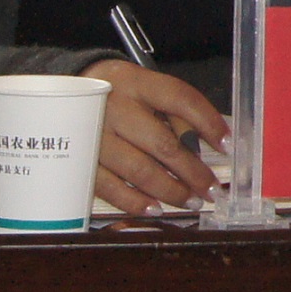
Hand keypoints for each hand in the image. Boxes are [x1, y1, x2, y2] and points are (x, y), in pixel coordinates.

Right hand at [83, 59, 226, 213]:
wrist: (62, 96)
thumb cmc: (117, 95)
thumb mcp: (145, 90)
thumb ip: (175, 114)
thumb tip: (206, 147)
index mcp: (136, 83)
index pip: (180, 99)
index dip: (208, 123)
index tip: (228, 145)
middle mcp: (113, 107)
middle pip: (163, 143)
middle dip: (193, 172)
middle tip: (211, 189)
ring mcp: (93, 135)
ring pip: (139, 170)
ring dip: (170, 190)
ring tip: (191, 201)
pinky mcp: (78, 160)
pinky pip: (109, 187)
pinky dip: (135, 201)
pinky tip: (155, 208)